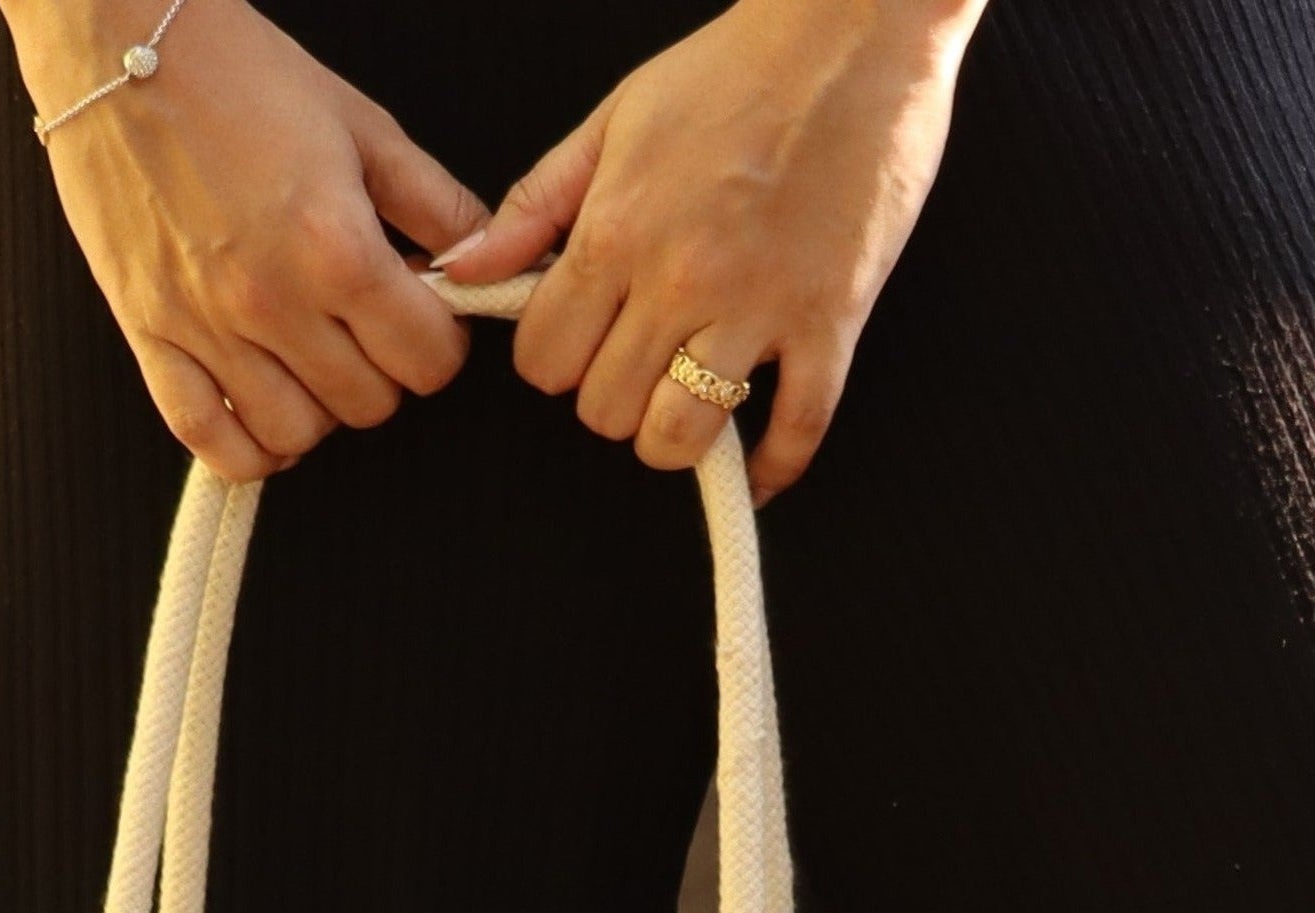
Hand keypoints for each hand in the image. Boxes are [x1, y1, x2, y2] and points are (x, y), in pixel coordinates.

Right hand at [1, 0, 489, 477]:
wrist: (119, 43)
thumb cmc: (236, 73)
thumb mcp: (360, 125)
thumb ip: (432, 201)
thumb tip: (481, 257)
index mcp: (335, 247)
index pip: (427, 361)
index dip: (437, 345)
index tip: (420, 320)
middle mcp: (273, 299)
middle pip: (368, 405)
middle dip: (380, 372)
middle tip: (360, 327)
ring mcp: (208, 326)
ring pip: (297, 434)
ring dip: (317, 409)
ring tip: (309, 359)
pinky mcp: (151, 335)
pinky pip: (209, 442)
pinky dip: (245, 449)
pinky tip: (261, 413)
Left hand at [437, 0, 985, 500]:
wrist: (851, 34)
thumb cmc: (735, 69)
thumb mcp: (613, 120)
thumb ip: (534, 205)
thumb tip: (463, 270)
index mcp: (617, 230)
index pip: (545, 359)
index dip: (553, 362)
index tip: (579, 342)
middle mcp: (679, 280)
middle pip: (605, 410)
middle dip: (609, 398)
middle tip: (636, 362)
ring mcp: (759, 308)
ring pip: (681, 437)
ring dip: (673, 436)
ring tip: (685, 398)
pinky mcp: (829, 324)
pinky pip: (795, 433)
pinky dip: (769, 467)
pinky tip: (754, 466)